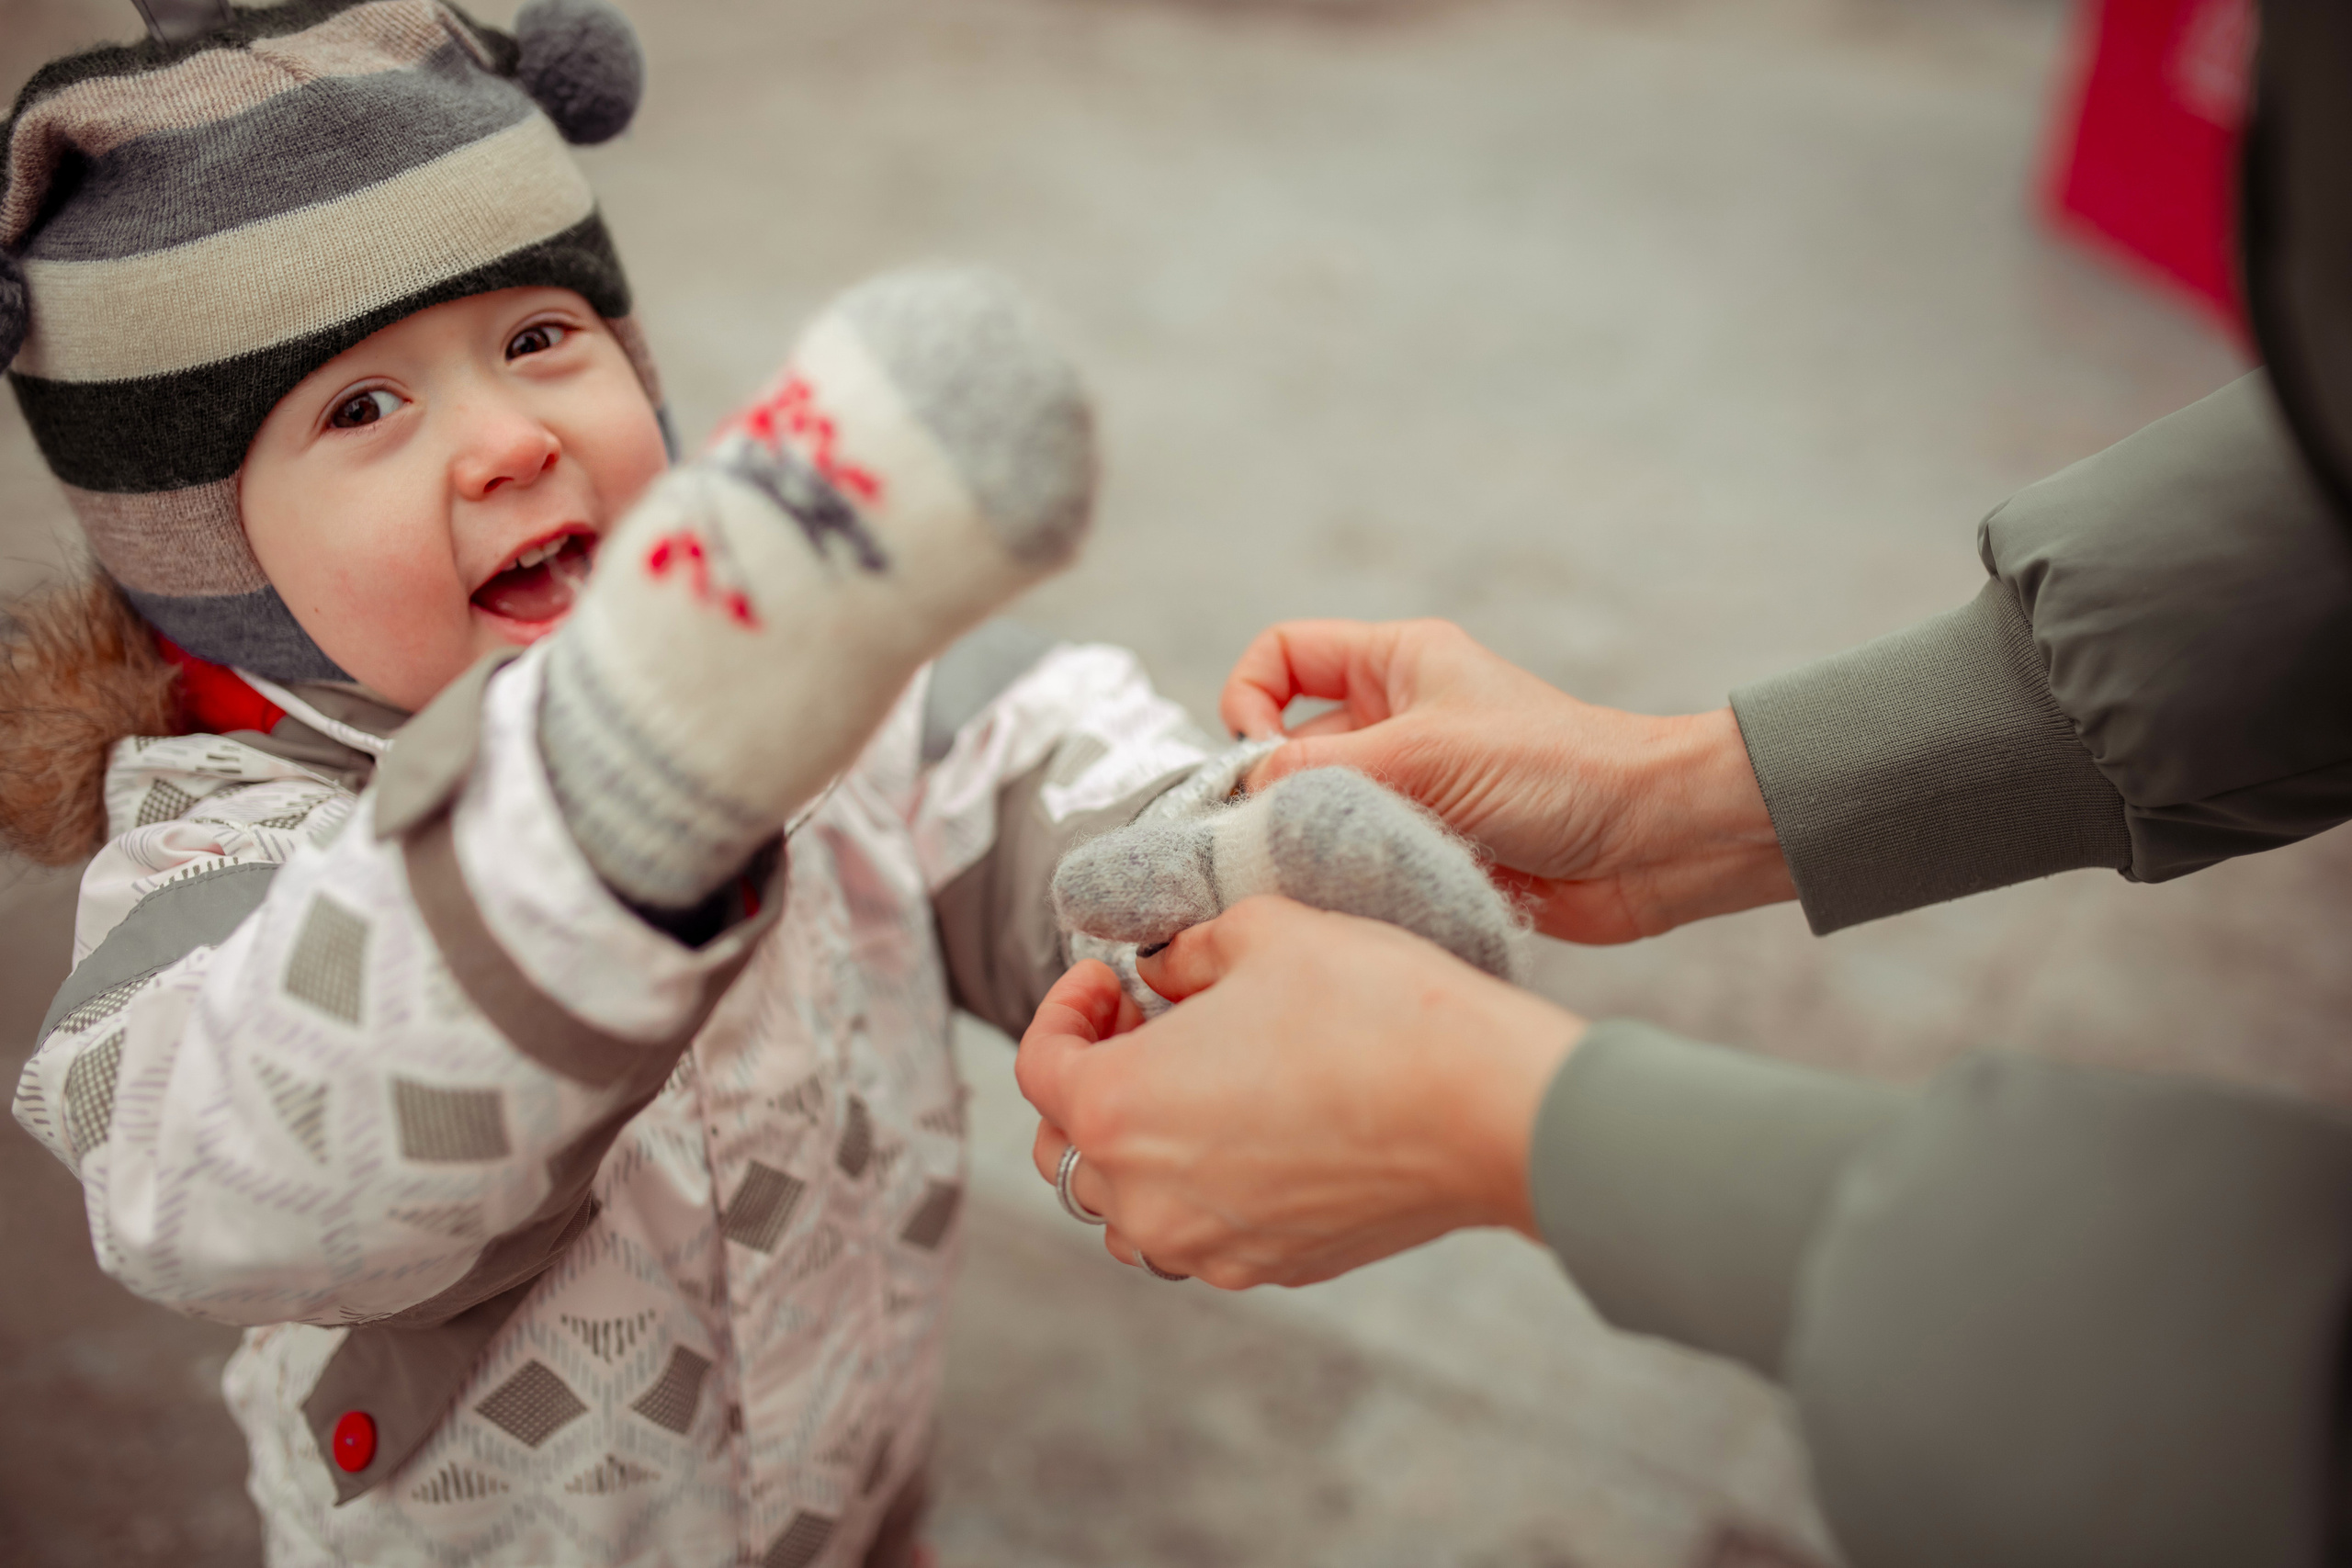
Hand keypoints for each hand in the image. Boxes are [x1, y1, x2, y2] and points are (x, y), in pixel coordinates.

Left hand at [1017, 898, 1584, 1289]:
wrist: (1486, 1107)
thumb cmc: (1373, 1010)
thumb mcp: (1265, 932)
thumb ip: (1188, 949)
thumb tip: (1166, 970)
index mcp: (1118, 1109)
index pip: (1037, 1066)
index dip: (1065, 1008)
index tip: (1114, 980)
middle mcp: (1145, 1198)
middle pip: (1066, 1147)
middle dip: (1095, 1077)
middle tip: (1151, 1021)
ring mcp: (1207, 1246)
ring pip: (1127, 1206)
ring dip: (1140, 1145)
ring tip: (1199, 1080)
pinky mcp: (1270, 1267)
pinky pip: (1201, 1231)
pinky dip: (1202, 1184)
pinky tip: (1258, 1124)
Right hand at [1220, 619, 1792, 942]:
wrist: (1650, 844)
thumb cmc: (1559, 769)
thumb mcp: (1426, 752)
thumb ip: (1323, 766)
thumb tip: (1246, 792)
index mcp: (1394, 664)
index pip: (1282, 655)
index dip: (1250, 697)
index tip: (1257, 756)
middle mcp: (1396, 721)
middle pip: (1290, 744)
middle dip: (1275, 791)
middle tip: (1277, 834)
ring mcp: (1411, 787)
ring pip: (1319, 811)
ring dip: (1314, 844)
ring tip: (1330, 870)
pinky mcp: (1429, 847)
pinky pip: (1358, 861)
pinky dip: (1349, 881)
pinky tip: (1363, 897)